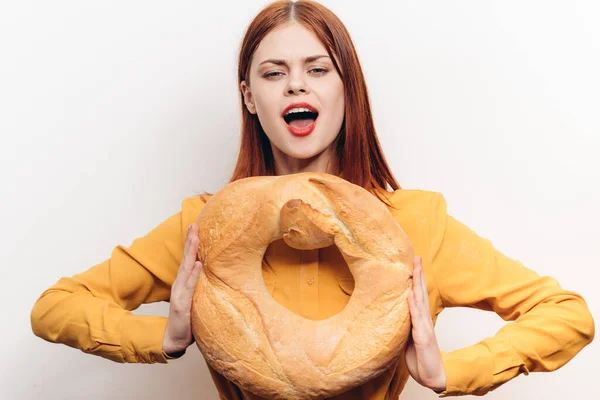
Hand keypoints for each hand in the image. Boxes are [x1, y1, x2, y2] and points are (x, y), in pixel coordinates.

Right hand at [162, 223, 202, 355]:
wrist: (175, 340)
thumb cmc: (187, 320)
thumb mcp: (196, 299)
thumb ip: (200, 287)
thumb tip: (212, 276)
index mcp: (184, 283)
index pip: (189, 259)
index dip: (192, 243)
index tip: (196, 227)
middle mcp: (181, 285)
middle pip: (187, 259)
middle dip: (191, 241)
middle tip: (194, 224)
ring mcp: (180, 294)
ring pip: (187, 269)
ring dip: (191, 252)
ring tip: (196, 238)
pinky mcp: (182, 305)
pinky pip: (190, 288)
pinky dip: (194, 275)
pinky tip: (198, 264)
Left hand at [405, 256, 446, 392]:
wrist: (431, 375)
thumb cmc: (420, 357)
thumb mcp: (409, 337)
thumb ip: (405, 324)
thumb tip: (395, 313)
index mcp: (419, 318)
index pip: (416, 294)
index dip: (415, 278)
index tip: (412, 263)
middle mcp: (423, 319)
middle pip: (420, 292)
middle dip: (418, 274)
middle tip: (416, 256)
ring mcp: (423, 326)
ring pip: (419, 300)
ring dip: (417, 283)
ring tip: (414, 268)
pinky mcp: (422, 336)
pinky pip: (416, 318)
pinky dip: (413, 305)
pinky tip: (410, 293)